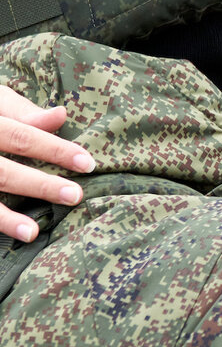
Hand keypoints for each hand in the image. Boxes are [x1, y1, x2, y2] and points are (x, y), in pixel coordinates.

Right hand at [0, 86, 95, 241]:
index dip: (54, 150)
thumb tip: (61, 114)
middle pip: (2, 171)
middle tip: (74, 195)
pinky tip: (13, 235)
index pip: (20, 135)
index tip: (88, 163)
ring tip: (33, 231)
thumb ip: (23, 112)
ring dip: (6, 217)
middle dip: (38, 185)